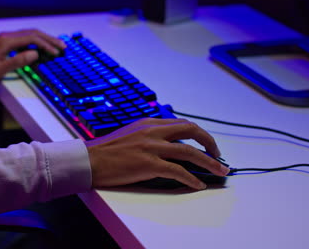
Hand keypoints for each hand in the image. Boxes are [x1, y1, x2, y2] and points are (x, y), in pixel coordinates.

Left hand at [0, 29, 66, 88]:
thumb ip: (17, 62)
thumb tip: (35, 54)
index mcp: (6, 41)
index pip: (31, 38)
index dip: (46, 45)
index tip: (56, 52)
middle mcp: (6, 37)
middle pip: (33, 33)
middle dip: (49, 39)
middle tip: (63, 46)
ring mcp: (6, 39)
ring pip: (30, 34)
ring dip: (44, 39)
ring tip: (57, 46)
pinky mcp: (6, 43)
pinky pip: (25, 39)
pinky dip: (37, 42)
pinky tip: (43, 47)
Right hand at [84, 118, 229, 189]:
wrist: (89, 160)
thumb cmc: (106, 151)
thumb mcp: (130, 134)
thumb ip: (148, 135)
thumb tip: (166, 143)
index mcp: (148, 123)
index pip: (181, 124)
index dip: (198, 134)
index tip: (206, 144)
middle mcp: (152, 131)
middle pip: (190, 131)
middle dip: (209, 143)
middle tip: (218, 155)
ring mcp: (151, 147)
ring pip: (189, 152)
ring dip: (208, 162)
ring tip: (219, 171)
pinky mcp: (148, 164)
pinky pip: (177, 171)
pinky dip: (191, 178)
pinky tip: (198, 184)